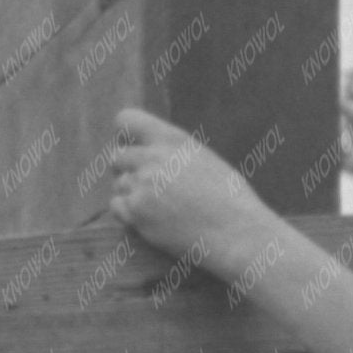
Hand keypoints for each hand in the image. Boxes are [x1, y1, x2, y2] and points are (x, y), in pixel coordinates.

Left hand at [107, 109, 265, 278]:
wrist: (237, 232)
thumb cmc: (230, 199)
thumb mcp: (204, 159)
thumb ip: (172, 152)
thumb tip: (148, 152)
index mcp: (172, 139)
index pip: (126, 120)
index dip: (125, 136)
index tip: (135, 149)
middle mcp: (153, 158)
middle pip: (116, 157)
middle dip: (127, 171)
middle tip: (149, 187)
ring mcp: (142, 185)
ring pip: (118, 185)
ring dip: (131, 195)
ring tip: (160, 207)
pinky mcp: (137, 213)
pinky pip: (116, 208)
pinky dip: (128, 215)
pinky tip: (152, 219)